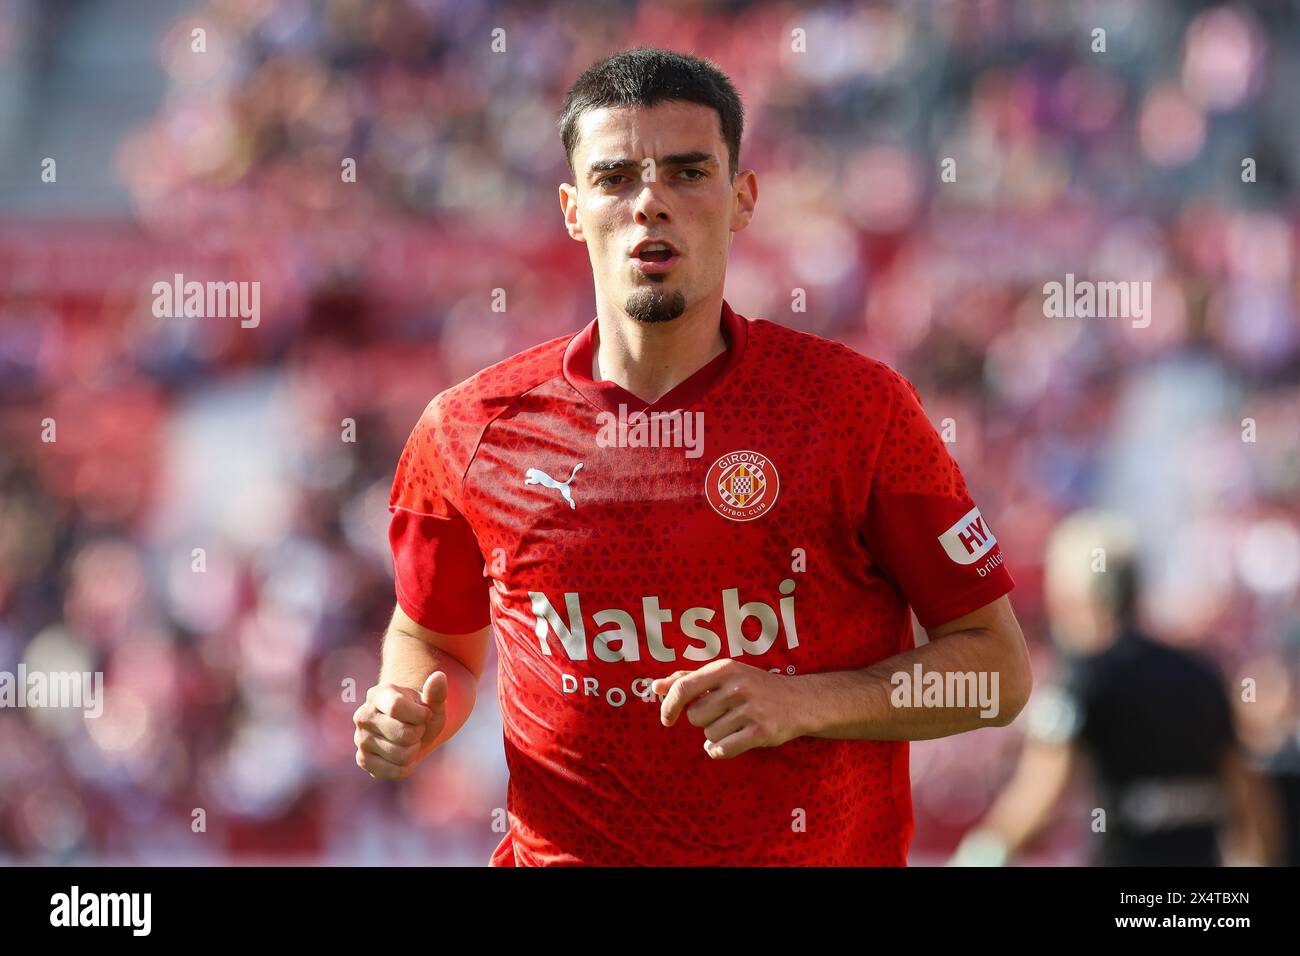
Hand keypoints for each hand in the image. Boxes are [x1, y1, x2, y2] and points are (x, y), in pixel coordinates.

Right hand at [353, 672, 447, 779]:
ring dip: (414, 751)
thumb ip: (436, 692)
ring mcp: (360, 739)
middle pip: (403, 734)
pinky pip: (395, 771)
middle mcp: (363, 715)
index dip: (420, 716)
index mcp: (378, 695)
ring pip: (402, 755)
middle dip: (419, 734)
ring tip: (409, 742)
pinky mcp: (363, 760)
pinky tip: (404, 757)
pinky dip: (407, 767)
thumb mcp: (433, 703)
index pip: (397, 707)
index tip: (426, 715)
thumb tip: (438, 677)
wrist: (412, 732)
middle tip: (416, 729)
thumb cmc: (422, 714)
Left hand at [652, 659, 802, 759]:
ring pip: (709, 734)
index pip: (684, 687)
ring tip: (736, 724)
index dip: (669, 706)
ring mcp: (750, 710)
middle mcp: (737, 686)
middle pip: (695, 716)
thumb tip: (656, 687)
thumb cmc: (755, 686)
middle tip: (724, 713)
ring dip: (717, 734)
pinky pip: (722, 750)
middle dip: (704, 720)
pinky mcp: (760, 732)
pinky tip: (732, 742)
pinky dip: (720, 750)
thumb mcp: (725, 675)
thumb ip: (689, 679)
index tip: (666, 719)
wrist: (800, 701)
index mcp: (725, 668)